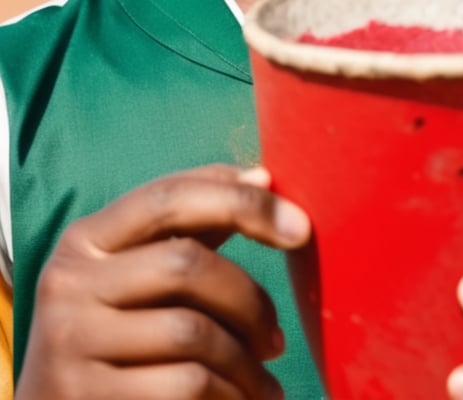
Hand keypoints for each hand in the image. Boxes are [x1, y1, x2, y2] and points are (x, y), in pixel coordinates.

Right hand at [16, 163, 310, 399]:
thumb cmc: (114, 333)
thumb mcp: (133, 274)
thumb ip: (191, 229)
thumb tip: (261, 176)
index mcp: (85, 238)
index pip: (170, 196)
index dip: (242, 202)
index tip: (300, 226)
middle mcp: (69, 282)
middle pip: (188, 264)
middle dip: (250, 300)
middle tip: (278, 338)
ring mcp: (71, 342)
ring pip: (192, 332)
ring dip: (245, 361)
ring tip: (263, 382)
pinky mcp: (86, 397)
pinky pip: (185, 386)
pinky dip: (228, 395)